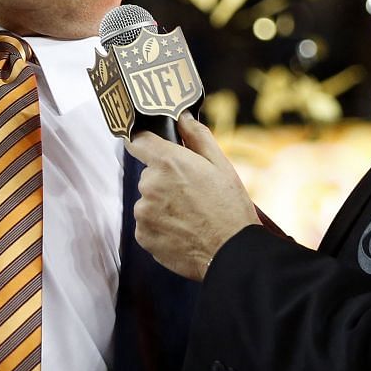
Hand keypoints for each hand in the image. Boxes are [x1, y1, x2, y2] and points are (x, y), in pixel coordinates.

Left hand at [127, 113, 260, 280]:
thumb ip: (197, 136)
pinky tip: (183, 231)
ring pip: (148, 201)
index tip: (149, 145)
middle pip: (148, 175)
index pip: (138, 140)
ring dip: (162, 205)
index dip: (145, 141)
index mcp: (168, 162)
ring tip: (190, 216)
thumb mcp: (221, 165)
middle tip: (191, 193)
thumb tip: (182, 117)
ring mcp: (144, 212)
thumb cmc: (230, 208)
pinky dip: (160, 226)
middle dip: (165, 180)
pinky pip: (147, 224)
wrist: (232, 253)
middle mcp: (150, 185)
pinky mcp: (143, 235)